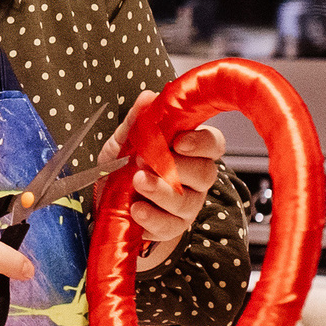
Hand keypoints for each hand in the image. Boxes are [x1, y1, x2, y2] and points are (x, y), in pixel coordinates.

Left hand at [99, 91, 225, 271]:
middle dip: (176, 167)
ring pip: (187, 201)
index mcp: (190, 151)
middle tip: (145, 162)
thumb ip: (137, 123)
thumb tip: (148, 97)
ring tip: (137, 182)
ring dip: (160, 191)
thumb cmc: (125, 170)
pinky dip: (152, 218)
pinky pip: (170, 226)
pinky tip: (136, 210)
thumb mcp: (124, 144)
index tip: (178, 142)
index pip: (213, 143)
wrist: (112, 208)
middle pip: (205, 172)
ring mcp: (188, 205)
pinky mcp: (173, 228)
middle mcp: (196, 178)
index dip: (201, 142)